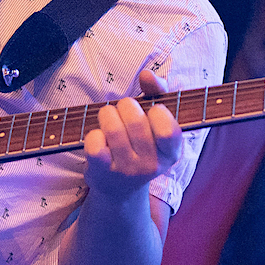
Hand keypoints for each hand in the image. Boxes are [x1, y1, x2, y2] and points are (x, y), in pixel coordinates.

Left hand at [82, 69, 182, 200]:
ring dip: (107, 114)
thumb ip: (158, 92)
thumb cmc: (139, 145)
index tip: (151, 112)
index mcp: (171, 153)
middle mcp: (151, 165)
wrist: (119, 190)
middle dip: (125, 105)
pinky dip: (93, 133)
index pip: (168, 129)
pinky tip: (99, 138)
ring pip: (112, 127)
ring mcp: (126, 171)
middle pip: (135, 120)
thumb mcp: (155, 123)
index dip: (157, 112)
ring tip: (108, 119)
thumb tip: (147, 74)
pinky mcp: (102, 173)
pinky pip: (95, 142)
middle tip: (123, 111)